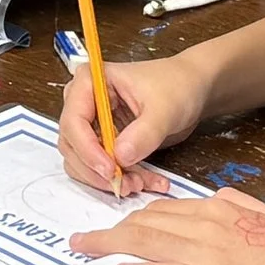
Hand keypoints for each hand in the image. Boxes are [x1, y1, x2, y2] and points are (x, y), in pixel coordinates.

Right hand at [58, 52, 210, 193]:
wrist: (191, 89)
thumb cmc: (176, 86)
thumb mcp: (164, 109)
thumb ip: (143, 133)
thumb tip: (120, 156)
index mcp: (89, 81)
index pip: (74, 121)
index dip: (88, 149)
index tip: (111, 169)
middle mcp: (83, 102)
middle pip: (73, 145)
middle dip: (98, 169)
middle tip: (127, 183)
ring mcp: (92, 123)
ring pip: (83, 161)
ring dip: (108, 179)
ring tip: (141, 183)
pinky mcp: (103, 140)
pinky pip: (101, 167)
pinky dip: (120, 179)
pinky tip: (146, 180)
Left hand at [68, 190, 264, 264]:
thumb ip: (241, 207)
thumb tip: (219, 201)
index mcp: (221, 210)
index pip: (165, 210)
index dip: (133, 219)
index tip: (113, 229)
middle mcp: (210, 225)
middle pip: (147, 223)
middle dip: (110, 231)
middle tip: (80, 241)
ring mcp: (212, 253)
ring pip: (150, 243)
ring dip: (111, 246)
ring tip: (83, 251)